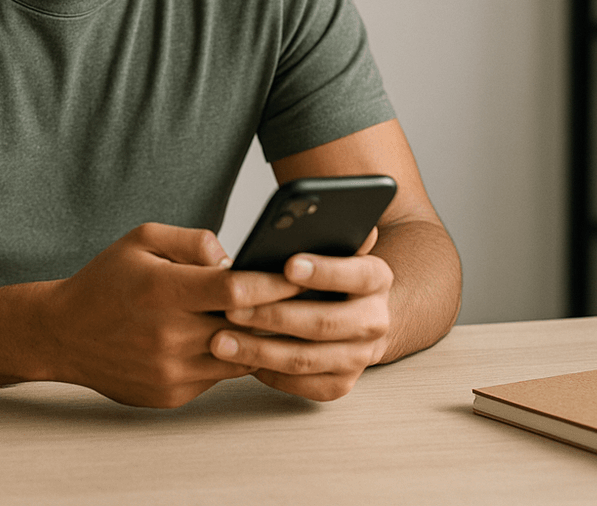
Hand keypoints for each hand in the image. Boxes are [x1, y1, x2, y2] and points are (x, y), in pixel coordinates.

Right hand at [42, 223, 299, 407]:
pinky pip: (218, 378)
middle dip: (278, 313)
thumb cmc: (105, 282)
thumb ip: (193, 240)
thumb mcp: (142, 240)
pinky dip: (230, 360)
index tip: (301, 274)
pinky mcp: (171, 395)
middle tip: (307, 299)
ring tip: (279, 321)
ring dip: (259, 341)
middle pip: (245, 328)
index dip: (275, 282)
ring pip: (239, 358)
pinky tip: (235, 342)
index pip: (236, 289)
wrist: (63, 334)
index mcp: (163, 291)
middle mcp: (168, 335)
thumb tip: (235, 258)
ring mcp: (170, 371)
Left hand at [209, 229, 392, 400]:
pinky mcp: (341, 384)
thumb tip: (324, 210)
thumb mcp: (336, 247)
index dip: (324, 271)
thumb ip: (328, 232)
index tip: (288, 264)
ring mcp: (360, 357)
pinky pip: (302, 385)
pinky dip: (269, 373)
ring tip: (219, 340)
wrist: (359, 314)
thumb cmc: (331, 273)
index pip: (355, 274)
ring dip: (259, 350)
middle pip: (324, 323)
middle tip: (231, 307)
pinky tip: (238, 361)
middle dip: (273, 315)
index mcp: (377, 278)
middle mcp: (376, 321)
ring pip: (307, 359)